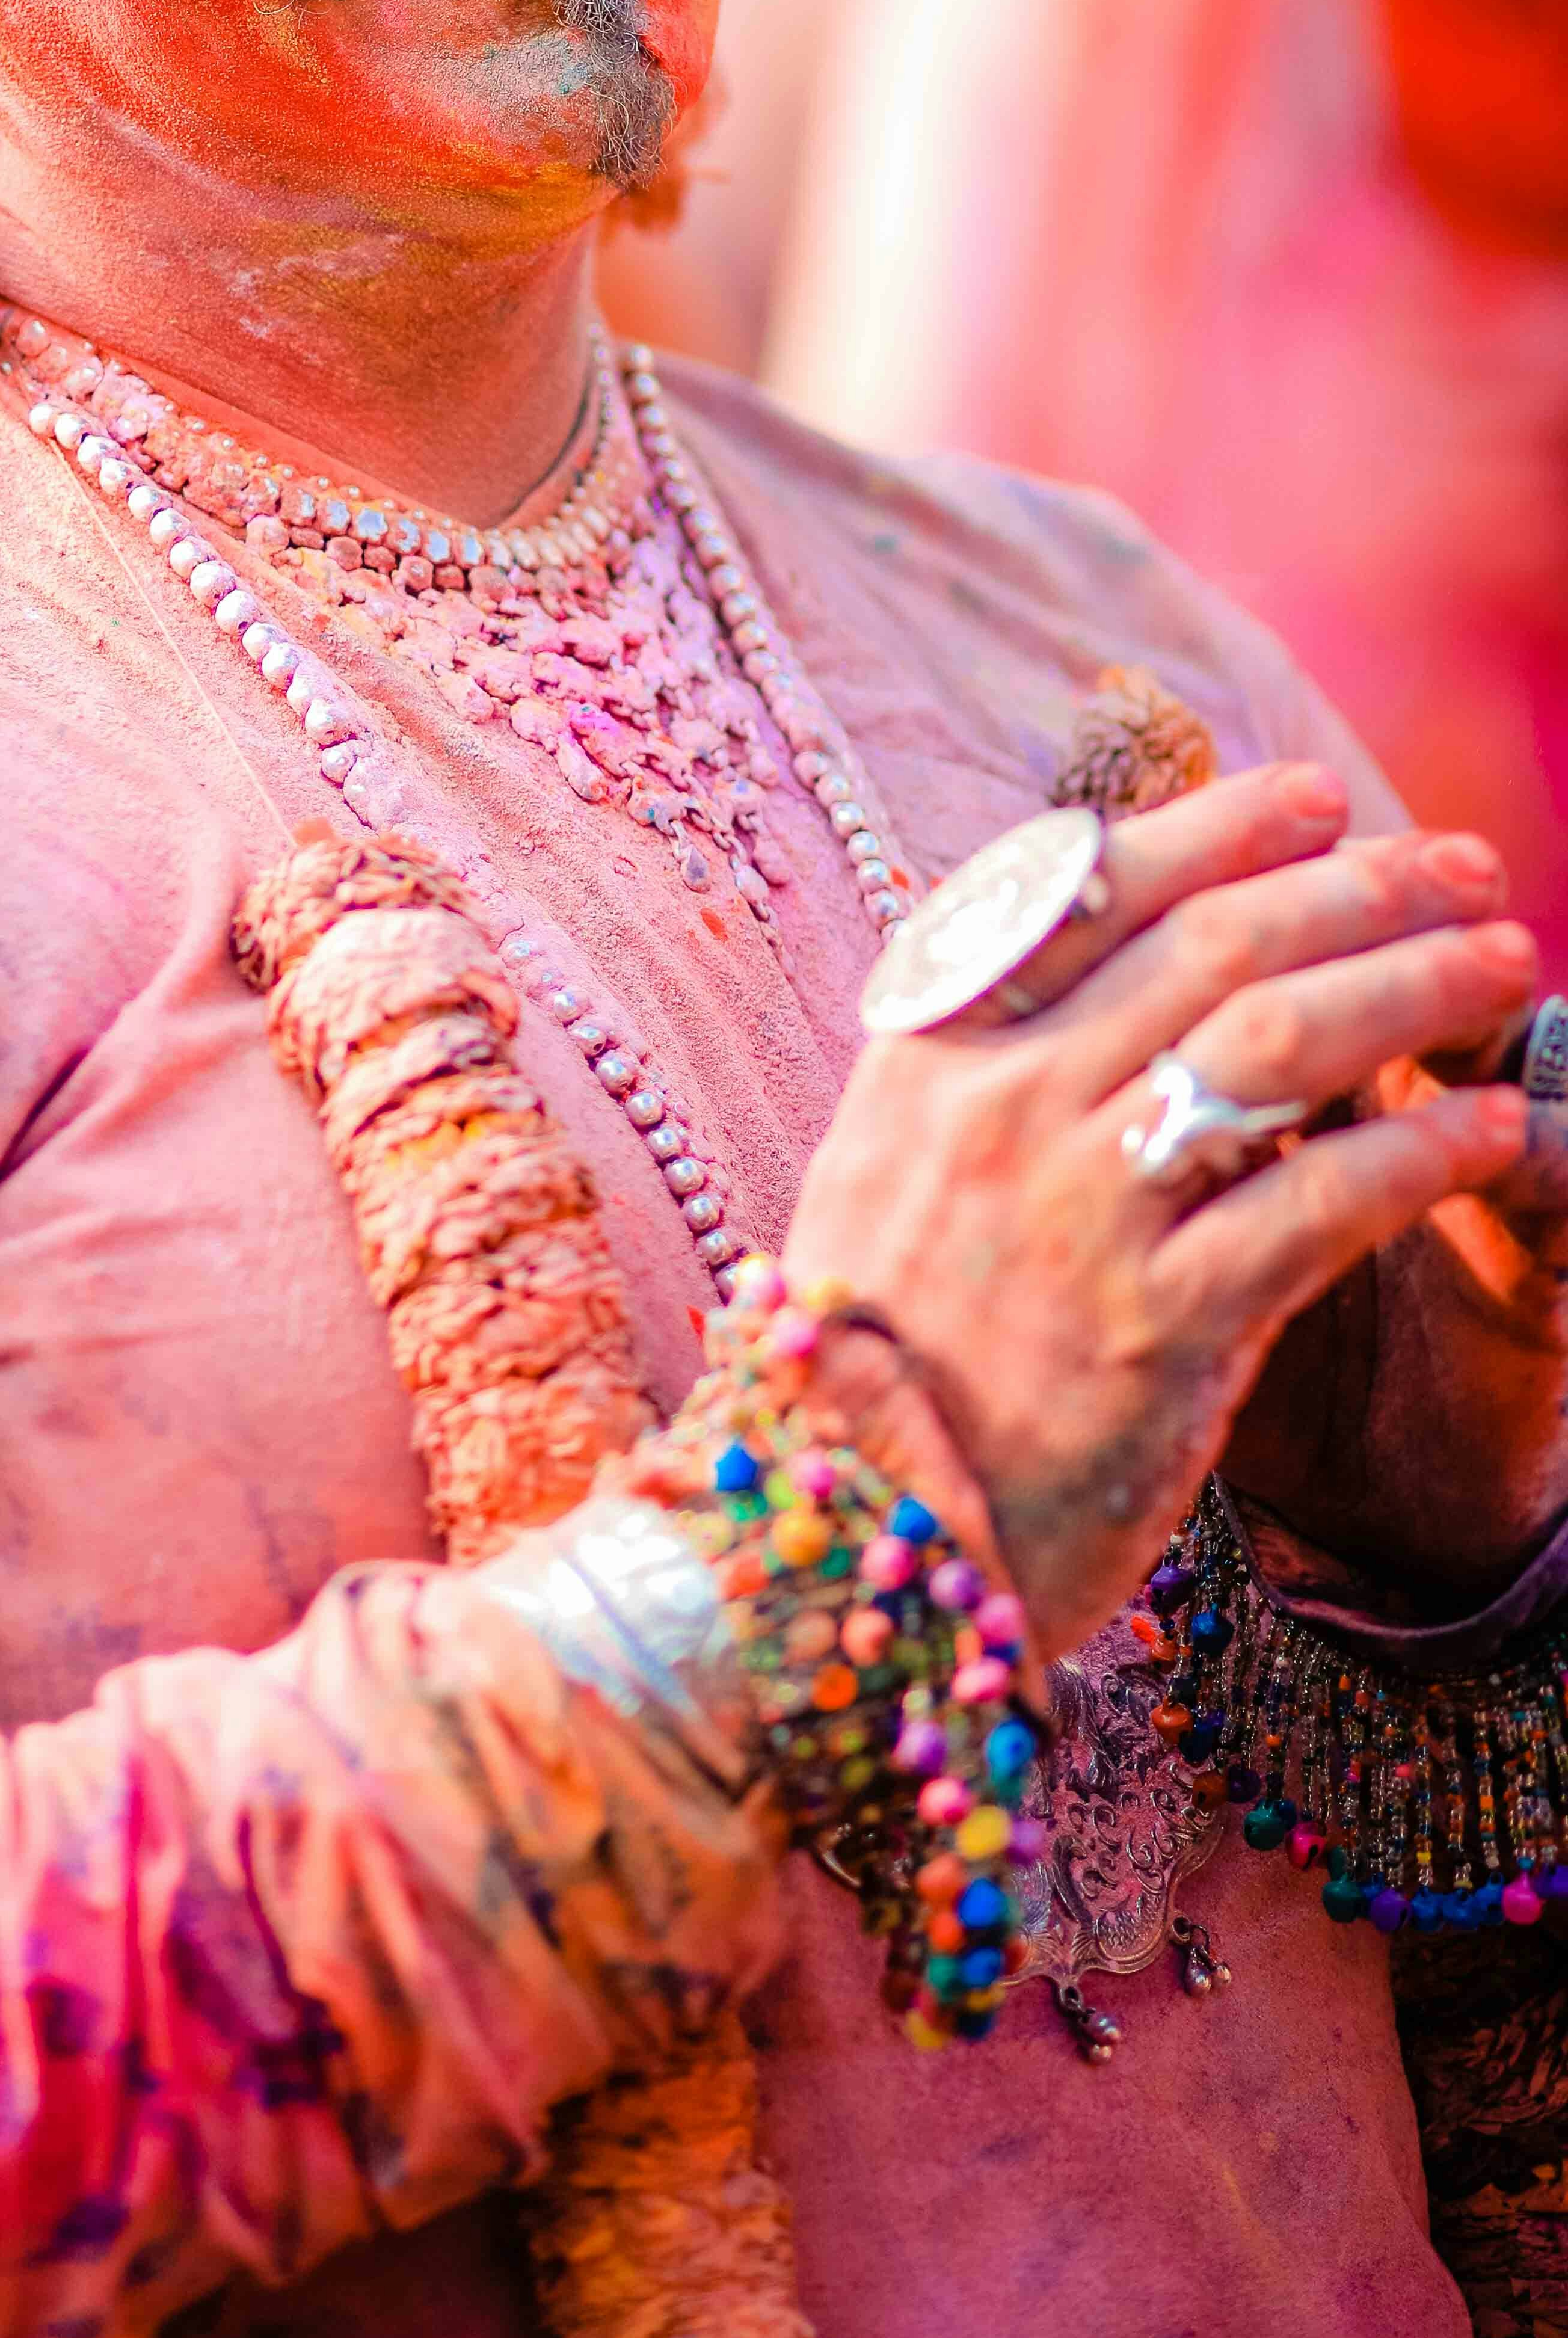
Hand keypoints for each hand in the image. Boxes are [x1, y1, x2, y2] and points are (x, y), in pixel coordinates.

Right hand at [781, 765, 1532, 1654]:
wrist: (836, 1540)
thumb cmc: (875, 1356)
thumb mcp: (885, 1171)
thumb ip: (981, 1065)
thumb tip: (1094, 960)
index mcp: (930, 1056)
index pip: (1091, 890)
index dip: (1221, 829)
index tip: (1320, 797)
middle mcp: (1002, 1110)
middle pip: (1214, 947)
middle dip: (1359, 887)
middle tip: (1464, 863)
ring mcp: (1079, 1215)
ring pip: (1279, 1046)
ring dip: (1412, 987)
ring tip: (1503, 962)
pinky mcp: (1159, 1330)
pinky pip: (1321, 1204)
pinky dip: (1419, 1151)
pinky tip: (1486, 1130)